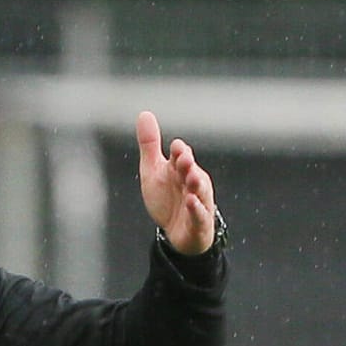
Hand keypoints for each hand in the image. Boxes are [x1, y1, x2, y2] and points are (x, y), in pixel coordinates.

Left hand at [136, 110, 217, 254]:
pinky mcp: (199, 222)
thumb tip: (144, 113)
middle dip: (188, 165)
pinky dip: (196, 209)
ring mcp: (198, 202)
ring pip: (200, 191)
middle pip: (192, 171)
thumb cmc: (167, 198)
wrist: (176, 232)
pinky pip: (200, 214)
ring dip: (196, 184)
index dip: (180, 152)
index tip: (176, 147)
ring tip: (192, 178)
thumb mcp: (153, 170)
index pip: (182, 156)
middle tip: (184, 159)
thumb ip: (150, 144)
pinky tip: (191, 202)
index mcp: (181, 169)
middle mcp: (192, 183)